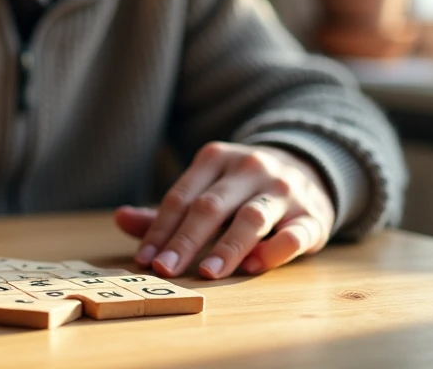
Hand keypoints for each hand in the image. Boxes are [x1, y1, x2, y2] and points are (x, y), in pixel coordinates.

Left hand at [114, 142, 334, 278]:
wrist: (311, 169)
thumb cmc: (243, 188)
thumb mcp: (207, 188)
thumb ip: (169, 210)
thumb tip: (120, 219)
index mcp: (216, 159)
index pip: (182, 196)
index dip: (161, 228)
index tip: (145, 258)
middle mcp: (250, 168)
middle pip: (211, 205)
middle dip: (186, 239)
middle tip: (166, 268)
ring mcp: (284, 190)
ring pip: (251, 216)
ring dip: (227, 246)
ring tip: (207, 272)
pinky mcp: (313, 215)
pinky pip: (294, 233)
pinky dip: (274, 249)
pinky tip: (254, 266)